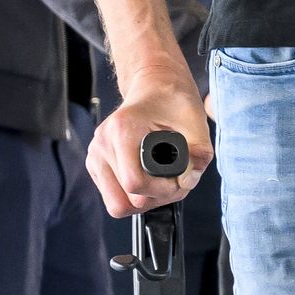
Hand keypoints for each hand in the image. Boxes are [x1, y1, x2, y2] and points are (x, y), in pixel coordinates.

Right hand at [87, 70, 209, 217]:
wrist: (153, 89)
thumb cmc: (172, 101)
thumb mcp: (196, 122)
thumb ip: (199, 152)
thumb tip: (187, 180)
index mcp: (122, 130)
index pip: (134, 184)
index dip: (162, 190)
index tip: (179, 179)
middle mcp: (102, 143)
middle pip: (124, 201)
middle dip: (155, 198)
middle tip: (174, 183)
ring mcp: (95, 155)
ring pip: (117, 205)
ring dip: (144, 200)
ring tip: (164, 182)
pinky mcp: (95, 164)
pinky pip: (113, 197)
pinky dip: (134, 196)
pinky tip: (151, 179)